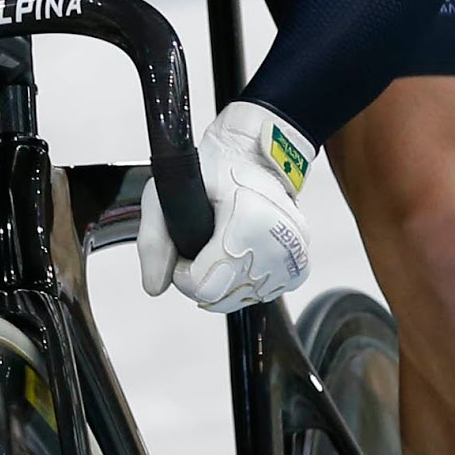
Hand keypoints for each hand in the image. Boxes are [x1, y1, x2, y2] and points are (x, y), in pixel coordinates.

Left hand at [141, 100, 312, 310]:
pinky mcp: (301, 267)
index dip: (183, 272)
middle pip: (221, 297)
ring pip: (241, 299)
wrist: (256, 155)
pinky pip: (261, 293)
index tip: (186, 244)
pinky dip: (246, 280)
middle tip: (204, 241)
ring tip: (224, 243)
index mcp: (249, 223)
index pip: (203, 287)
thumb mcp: (167, 195)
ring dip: (224, 280)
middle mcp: (278, 245)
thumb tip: (154, 288)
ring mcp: (293, 258)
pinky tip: (242, 252)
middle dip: (202, 277)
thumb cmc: (211, 170)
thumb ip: (153, 243)